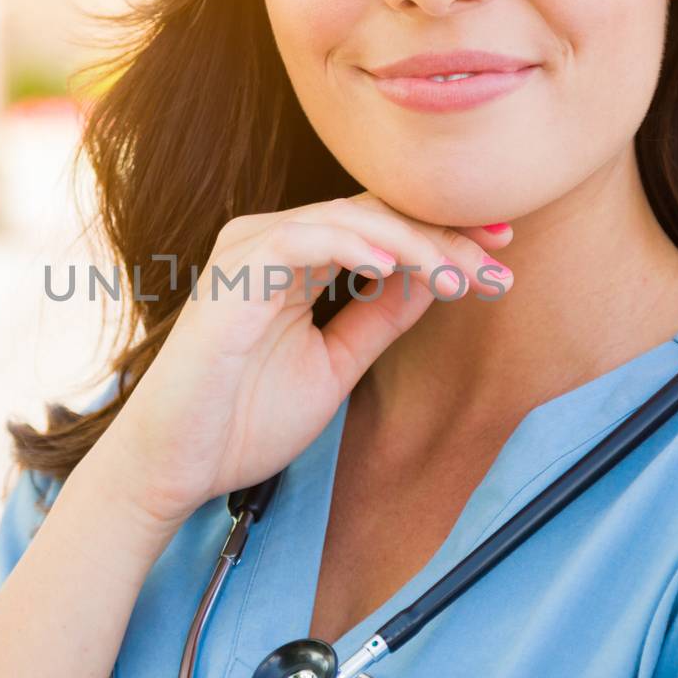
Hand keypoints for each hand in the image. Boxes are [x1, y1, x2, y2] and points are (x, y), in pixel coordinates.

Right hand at [93, 191, 513, 533]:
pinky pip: (306, 240)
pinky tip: (402, 267)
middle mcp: (273, 242)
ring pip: (350, 219)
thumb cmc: (241, 421)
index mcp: (295, 260)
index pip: (381, 226)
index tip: (502, 259)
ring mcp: (251, 251)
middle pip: (375, 213)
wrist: (174, 464)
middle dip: (445, 233)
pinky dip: (358, 247)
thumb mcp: (335, 365)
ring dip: (416, 244)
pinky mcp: (235, 274)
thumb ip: (379, 319)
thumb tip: (436, 281)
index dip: (444, 236)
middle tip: (503, 257)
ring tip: (464, 275)